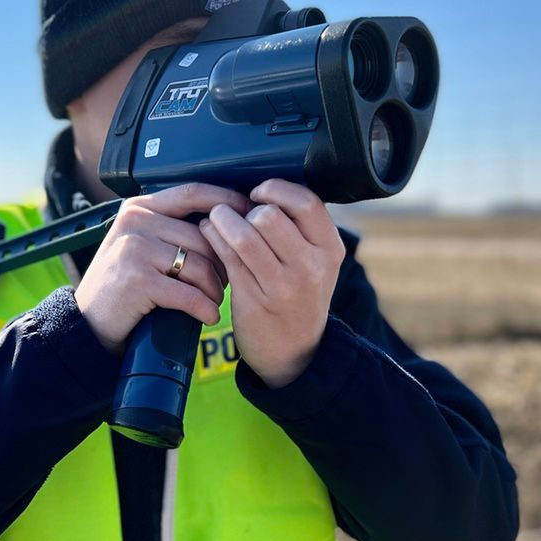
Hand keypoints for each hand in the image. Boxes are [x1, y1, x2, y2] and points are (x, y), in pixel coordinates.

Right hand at [75, 183, 251, 354]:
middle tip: (226, 282)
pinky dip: (204, 309)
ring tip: (213, 301)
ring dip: (215, 290)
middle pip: (204, 236)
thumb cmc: (122, 285)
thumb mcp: (140, 245)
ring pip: (200, 265)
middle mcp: (136, 222)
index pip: (194, 192)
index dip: (228, 202)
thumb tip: (226, 224)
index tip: (251, 216)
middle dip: (224, 263)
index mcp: (140, 208)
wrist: (88, 322)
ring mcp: (135, 249)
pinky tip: (206, 316)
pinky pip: (189, 294)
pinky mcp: (137, 280)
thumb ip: (171, 228)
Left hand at [199, 179, 344, 387]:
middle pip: (270, 216)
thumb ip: (300, 228)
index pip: (305, 202)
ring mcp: (282, 286)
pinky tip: (210, 234)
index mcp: (330, 249)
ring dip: (222, 219)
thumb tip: (262, 189)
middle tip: (236, 212)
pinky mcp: (253, 299)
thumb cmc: (300, 296)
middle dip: (245, 208)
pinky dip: (213, 237)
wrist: (294, 352)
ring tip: (217, 218)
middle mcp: (311, 267)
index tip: (259, 193)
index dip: (276, 189)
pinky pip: (226, 256)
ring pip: (244, 235)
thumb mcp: (317, 262)